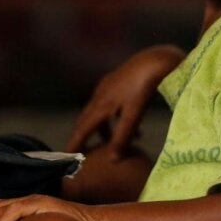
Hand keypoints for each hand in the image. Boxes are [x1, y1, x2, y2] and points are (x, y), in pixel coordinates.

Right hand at [65, 44, 184, 155]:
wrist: (154, 60)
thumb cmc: (144, 88)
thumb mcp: (134, 115)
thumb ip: (123, 137)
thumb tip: (112, 160)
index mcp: (101, 105)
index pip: (82, 130)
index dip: (74, 144)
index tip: (66, 158)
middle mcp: (100, 95)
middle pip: (86, 121)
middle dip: (84, 137)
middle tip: (83, 152)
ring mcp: (107, 86)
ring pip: (100, 112)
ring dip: (105, 128)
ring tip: (116, 142)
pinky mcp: (117, 80)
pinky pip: (109, 103)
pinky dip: (114, 117)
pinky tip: (130, 123)